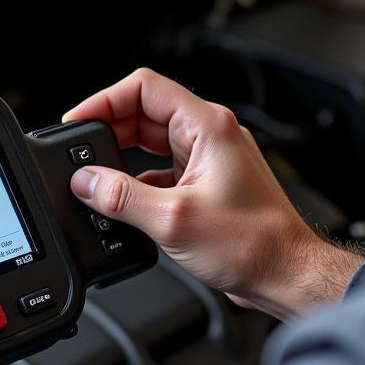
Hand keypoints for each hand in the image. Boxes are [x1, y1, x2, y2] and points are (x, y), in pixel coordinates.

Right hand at [65, 68, 364, 319]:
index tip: (78, 122)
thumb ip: (122, 197)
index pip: (144, 89)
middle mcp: (211, 136)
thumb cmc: (254, 244)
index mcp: (208, 126)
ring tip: (98, 183)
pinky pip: (163, 172)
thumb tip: (85, 182)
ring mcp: (211, 160)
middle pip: (145, 115)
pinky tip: (124, 205)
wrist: (286, 275)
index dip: (104, 101)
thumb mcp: (173, 219)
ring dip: (123, 161)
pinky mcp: (208, 186)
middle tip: (81, 157)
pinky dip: (139, 184)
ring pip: (152, 146)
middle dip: (109, 133)